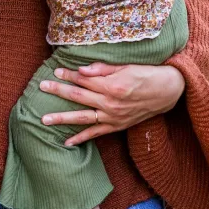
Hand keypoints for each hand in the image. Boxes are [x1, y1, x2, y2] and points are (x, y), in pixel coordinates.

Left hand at [39, 62, 184, 145]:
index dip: (68, 74)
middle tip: (42, 87)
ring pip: (83, 118)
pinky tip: (66, 143)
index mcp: (112, 86)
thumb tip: (81, 70)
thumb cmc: (145, 74)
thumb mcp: (125, 66)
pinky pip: (96, 134)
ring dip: (62, 119)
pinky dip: (81, 138)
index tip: (55, 70)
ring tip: (44, 120)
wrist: (167, 92)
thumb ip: (101, 69)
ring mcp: (113, 117)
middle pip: (78, 97)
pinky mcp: (117, 126)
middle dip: (58, 91)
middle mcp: (110, 103)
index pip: (83, 80)